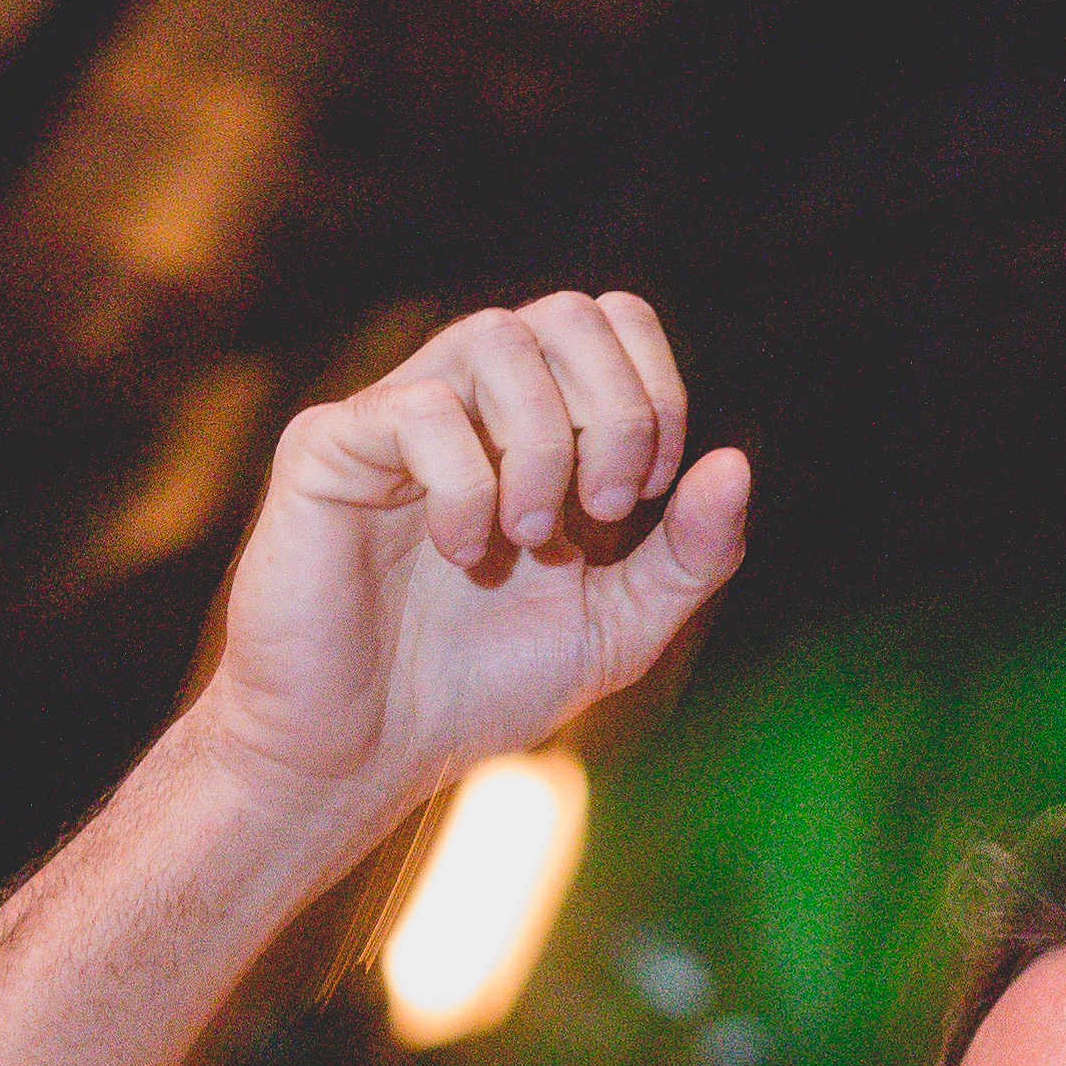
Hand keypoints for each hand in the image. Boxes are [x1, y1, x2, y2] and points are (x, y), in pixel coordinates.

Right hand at [192, 296, 753, 830]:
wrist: (369, 752)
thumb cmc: (482, 686)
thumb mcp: (619, 628)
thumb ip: (689, 556)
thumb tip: (736, 462)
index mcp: (541, 426)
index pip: (615, 323)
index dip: (655, 393)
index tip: (646, 500)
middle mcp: (472, 403)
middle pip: (570, 313)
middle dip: (615, 414)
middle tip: (603, 514)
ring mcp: (398, 416)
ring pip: (497, 336)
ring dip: (544, 444)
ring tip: (529, 536)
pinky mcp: (328, 446)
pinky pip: (419, 408)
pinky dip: (466, 485)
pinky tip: (459, 551)